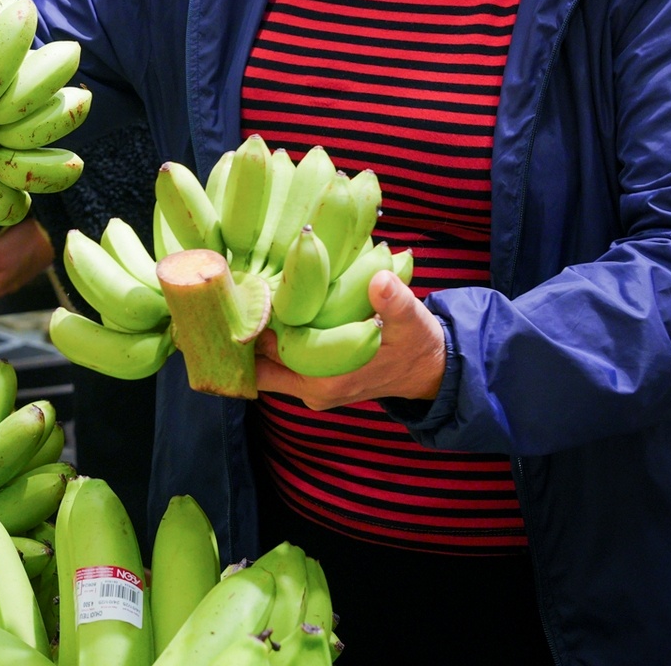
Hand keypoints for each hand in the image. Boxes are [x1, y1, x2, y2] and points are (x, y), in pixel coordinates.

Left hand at [255, 272, 446, 410]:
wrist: (429, 370)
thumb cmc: (417, 343)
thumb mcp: (411, 320)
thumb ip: (395, 301)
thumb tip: (380, 281)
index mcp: (328, 379)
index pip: (271, 355)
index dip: (254, 324)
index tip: (245, 292)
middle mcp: (313, 390)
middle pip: (260, 365)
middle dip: (248, 332)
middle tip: (242, 290)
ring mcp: (312, 389)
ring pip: (267, 366)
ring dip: (259, 336)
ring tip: (253, 296)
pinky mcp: (316, 382)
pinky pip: (280, 365)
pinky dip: (274, 341)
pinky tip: (272, 310)